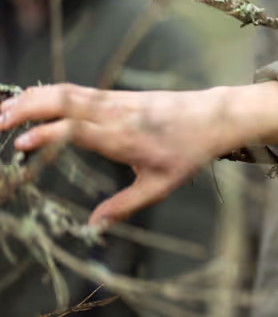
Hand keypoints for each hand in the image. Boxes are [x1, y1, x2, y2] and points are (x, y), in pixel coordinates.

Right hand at [0, 81, 277, 225]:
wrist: (216, 117)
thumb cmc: (188, 153)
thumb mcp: (159, 186)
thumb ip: (124, 205)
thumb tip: (92, 227)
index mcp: (123, 137)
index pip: (76, 128)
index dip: (47, 133)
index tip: (20, 144)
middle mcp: (115, 113)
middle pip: (63, 101)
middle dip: (26, 109)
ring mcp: (114, 99)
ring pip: (66, 91)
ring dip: (31, 97)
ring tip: (1, 113)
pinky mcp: (115, 94)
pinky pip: (76, 89)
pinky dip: (47, 92)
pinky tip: (27, 101)